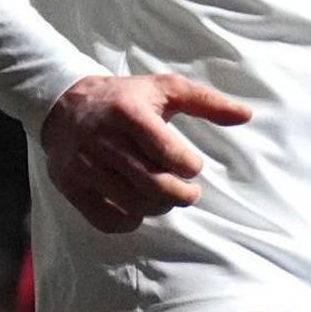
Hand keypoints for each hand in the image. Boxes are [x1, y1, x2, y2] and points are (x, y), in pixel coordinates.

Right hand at [40, 74, 252, 234]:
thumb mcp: (164, 89)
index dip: (189, 166)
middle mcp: (103, 140)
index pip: (167, 152)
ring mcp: (84, 166)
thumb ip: (206, 102)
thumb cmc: (125, 98)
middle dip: (182, 195)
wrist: (63, 105)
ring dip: (159, 208)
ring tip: (166, 198)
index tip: (193, 166)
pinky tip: (137, 209)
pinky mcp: (70, 186)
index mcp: (129, 113)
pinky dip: (128, 221)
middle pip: (153, 184)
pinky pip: (105, 219)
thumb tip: (247, 115)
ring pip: (133, 204)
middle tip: (190, 193)